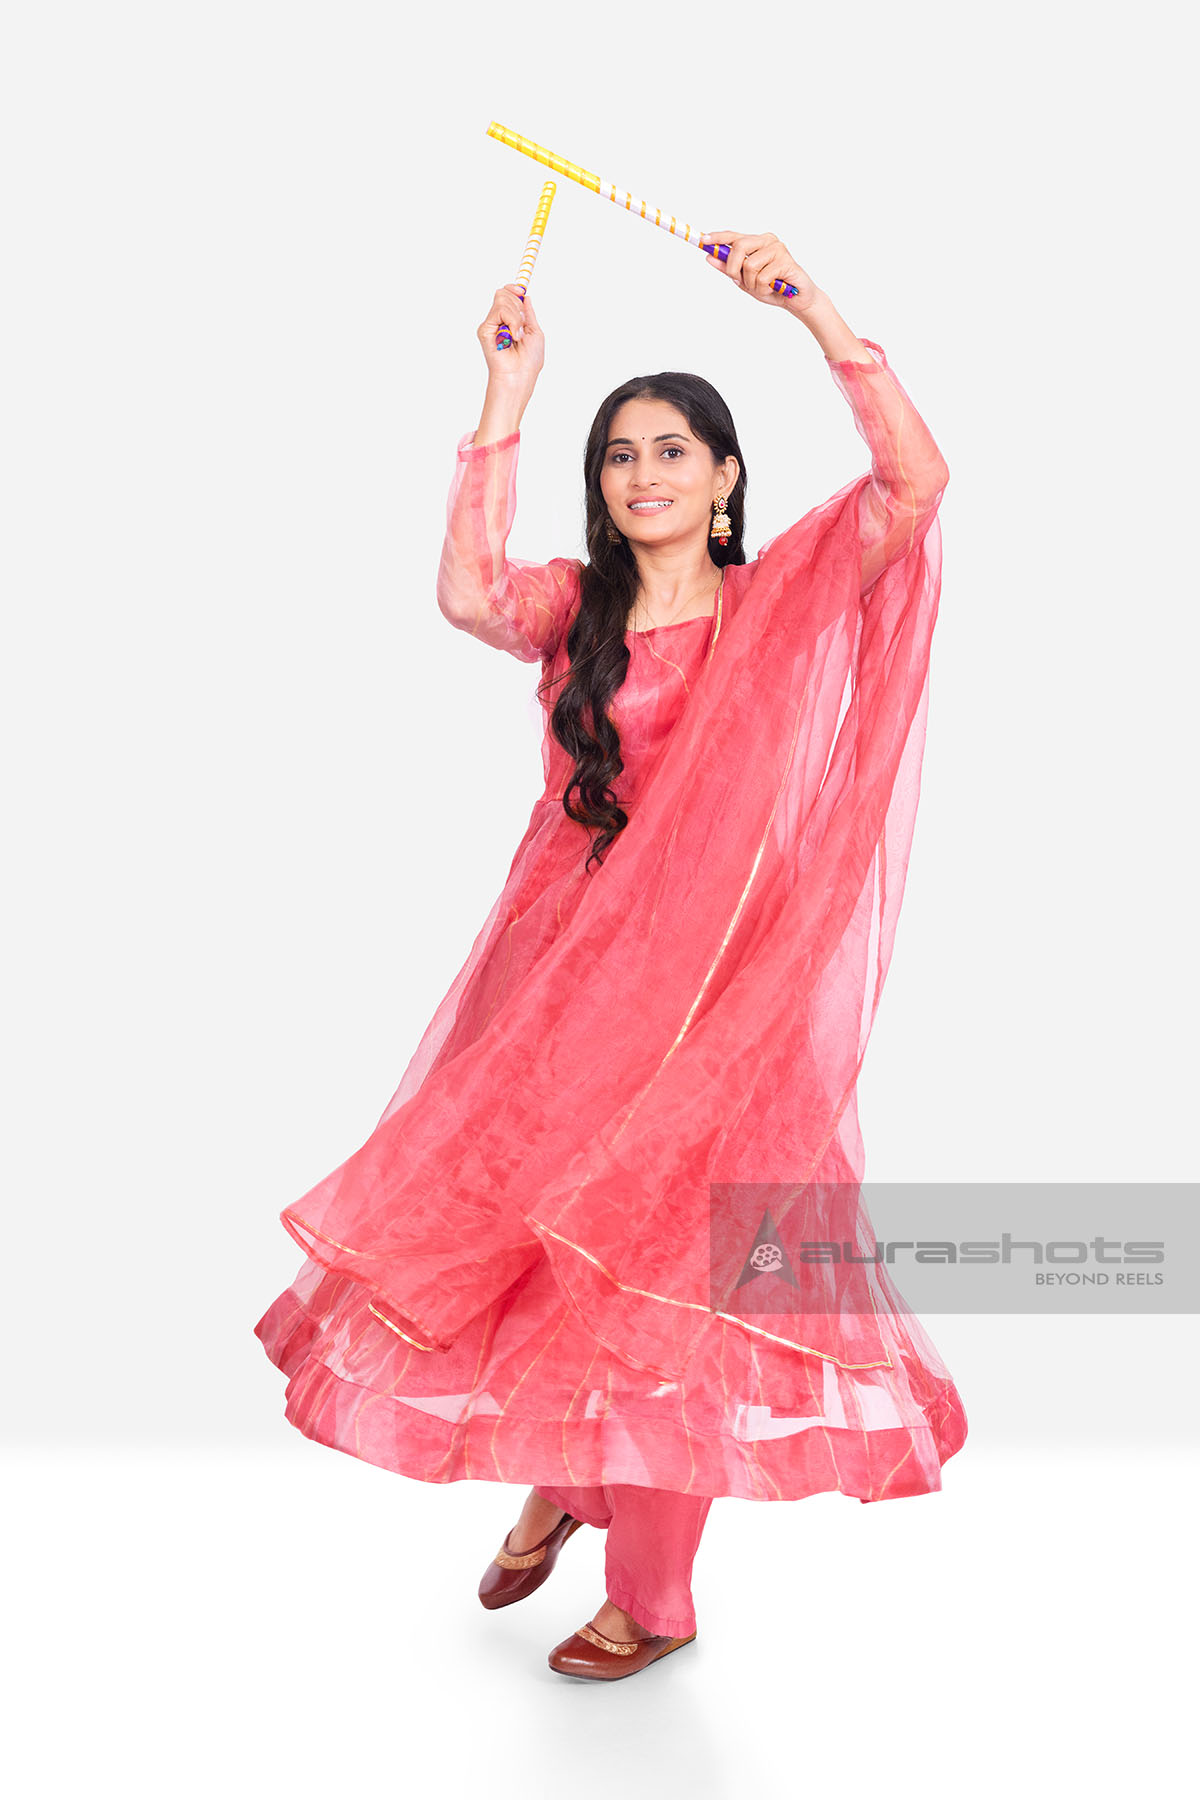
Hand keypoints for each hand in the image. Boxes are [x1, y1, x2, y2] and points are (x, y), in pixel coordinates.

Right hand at [478, 283, 545, 385]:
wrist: (519, 376)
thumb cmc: (529, 361)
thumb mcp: (534, 331)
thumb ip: (528, 312)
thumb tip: (525, 296)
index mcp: (510, 321)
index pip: (506, 295)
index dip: (513, 289)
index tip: (520, 290)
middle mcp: (498, 321)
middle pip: (503, 293)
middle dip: (517, 304)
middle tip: (523, 325)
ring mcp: (491, 325)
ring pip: (501, 299)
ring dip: (516, 316)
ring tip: (518, 335)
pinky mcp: (484, 329)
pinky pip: (499, 311)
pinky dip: (512, 321)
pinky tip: (512, 336)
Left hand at [698, 230, 819, 313]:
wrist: (796, 300)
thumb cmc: (771, 288)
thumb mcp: (744, 280)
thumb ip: (728, 268)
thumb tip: (709, 257)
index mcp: (757, 242)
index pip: (734, 236)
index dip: (718, 237)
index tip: (704, 240)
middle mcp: (767, 241)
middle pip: (739, 246)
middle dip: (733, 268)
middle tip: (740, 280)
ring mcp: (777, 249)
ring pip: (749, 265)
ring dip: (752, 284)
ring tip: (764, 287)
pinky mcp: (786, 261)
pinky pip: (762, 277)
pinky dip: (763, 289)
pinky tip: (774, 288)